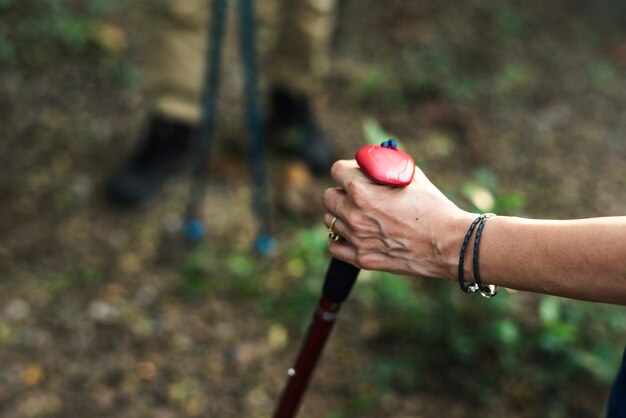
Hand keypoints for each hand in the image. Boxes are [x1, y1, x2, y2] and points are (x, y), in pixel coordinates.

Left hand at [322, 159, 472, 278]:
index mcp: (362, 191)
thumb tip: (373, 160)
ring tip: (362, 215)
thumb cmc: (433, 207)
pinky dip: (341, 239)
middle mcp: (354, 215)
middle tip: (358, 194)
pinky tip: (355, 234)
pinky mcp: (362, 258)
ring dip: (342, 214)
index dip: (348, 169)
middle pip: (328, 196)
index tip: (357, 173)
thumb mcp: (410, 176)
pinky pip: (334, 246)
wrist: (449, 244)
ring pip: (330, 220)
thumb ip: (386, 166)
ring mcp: (356, 239)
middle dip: (342, 191)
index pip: (336, 170)